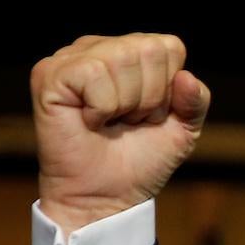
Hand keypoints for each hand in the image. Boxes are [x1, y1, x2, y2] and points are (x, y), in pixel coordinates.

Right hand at [31, 32, 209, 234]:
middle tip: (127, 121)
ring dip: (125, 104)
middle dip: (149, 98)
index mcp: (130, 52)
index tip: (148, 116)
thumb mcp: (182, 131)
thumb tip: (186, 77)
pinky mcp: (49, 74)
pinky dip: (101, 107)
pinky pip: (94, 74)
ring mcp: (71, 58)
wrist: (105, 197)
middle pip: (148, 50)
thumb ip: (195, 102)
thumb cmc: (138, 162)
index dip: (168, 90)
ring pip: (121, 57)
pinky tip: (89, 121)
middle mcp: (99, 47)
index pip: (169, 47)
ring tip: (109, 122)